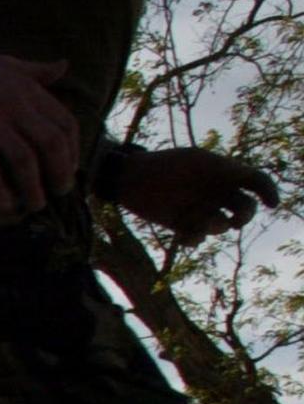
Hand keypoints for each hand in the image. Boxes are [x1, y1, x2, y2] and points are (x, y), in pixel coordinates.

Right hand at [0, 44, 77, 214]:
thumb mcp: (7, 64)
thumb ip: (37, 71)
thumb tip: (65, 65)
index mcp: (29, 90)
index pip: (65, 123)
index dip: (74, 150)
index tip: (70, 170)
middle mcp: (15, 106)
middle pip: (51, 144)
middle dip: (61, 173)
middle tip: (58, 193)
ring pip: (24, 160)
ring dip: (33, 188)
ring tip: (34, 205)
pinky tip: (3, 205)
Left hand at [113, 146, 281, 239]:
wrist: (131, 179)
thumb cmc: (166, 165)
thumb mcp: (200, 162)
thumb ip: (229, 170)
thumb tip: (252, 178)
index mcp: (223, 173)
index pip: (255, 182)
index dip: (268, 191)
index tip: (271, 203)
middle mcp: (215, 191)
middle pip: (245, 209)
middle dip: (244, 217)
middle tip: (235, 221)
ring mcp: (200, 208)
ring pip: (220, 225)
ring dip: (214, 226)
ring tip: (197, 221)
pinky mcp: (182, 224)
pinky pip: (197, 239)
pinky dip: (193, 240)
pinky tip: (182, 237)